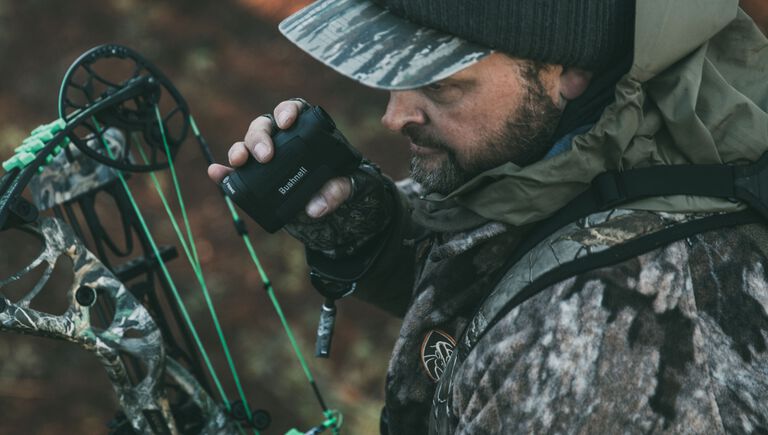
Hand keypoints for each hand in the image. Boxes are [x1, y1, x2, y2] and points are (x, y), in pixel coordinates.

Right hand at [207, 99, 352, 217]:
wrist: (330, 210)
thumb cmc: (339, 186)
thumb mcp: (347, 187)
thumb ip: (337, 191)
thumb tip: (315, 206)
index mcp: (305, 130)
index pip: (293, 110)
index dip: (287, 111)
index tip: (287, 123)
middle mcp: (281, 140)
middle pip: (264, 127)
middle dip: (260, 137)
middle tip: (266, 156)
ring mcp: (265, 159)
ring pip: (247, 145)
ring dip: (240, 150)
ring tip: (241, 162)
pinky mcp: (254, 180)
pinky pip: (234, 175)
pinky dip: (223, 174)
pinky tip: (217, 174)